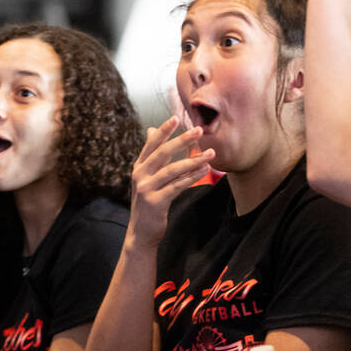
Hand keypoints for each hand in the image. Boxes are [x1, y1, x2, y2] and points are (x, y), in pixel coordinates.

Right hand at [127, 118, 214, 248]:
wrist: (141, 232)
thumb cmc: (149, 201)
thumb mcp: (147, 176)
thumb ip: (153, 155)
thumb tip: (151, 129)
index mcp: (139, 167)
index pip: (151, 144)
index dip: (163, 131)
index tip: (176, 117)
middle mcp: (140, 175)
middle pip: (163, 153)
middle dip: (182, 140)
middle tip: (199, 130)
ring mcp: (146, 189)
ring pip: (173, 170)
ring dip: (193, 160)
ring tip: (211, 154)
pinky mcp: (155, 202)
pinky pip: (177, 186)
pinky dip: (192, 177)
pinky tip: (204, 170)